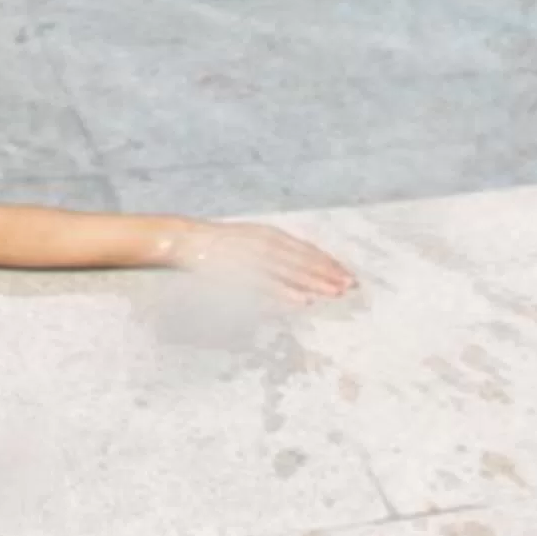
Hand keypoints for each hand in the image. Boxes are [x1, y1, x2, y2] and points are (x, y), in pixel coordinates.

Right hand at [167, 219, 356, 306]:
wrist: (185, 238)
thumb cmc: (220, 245)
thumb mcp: (251, 241)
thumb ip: (274, 251)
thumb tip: (300, 268)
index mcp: (269, 235)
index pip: (306, 250)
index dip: (329, 262)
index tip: (348, 275)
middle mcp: (265, 242)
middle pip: (303, 260)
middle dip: (328, 274)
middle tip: (350, 287)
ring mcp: (252, 256)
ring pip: (290, 271)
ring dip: (314, 282)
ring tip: (335, 294)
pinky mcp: (239, 269)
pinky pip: (267, 283)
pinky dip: (285, 292)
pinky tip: (302, 301)